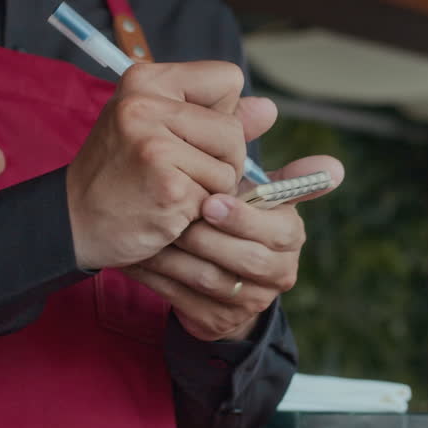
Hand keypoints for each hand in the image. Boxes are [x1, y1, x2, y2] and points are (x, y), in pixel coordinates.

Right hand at [66, 61, 247, 270]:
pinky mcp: (168, 186)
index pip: (227, 79)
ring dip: (210, 190)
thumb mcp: (158, 127)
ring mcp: (155, 146)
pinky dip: (199, 212)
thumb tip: (270, 108)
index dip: (220, 113)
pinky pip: (216, 197)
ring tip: (169, 190)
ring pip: (229, 166)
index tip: (186, 135)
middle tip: (176, 173)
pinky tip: (165, 210)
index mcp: (146, 79)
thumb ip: (216, 115)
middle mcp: (146, 104)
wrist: (73, 220)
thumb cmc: (120, 172)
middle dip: (221, 160)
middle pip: (233, 129)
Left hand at [127, 99, 343, 340]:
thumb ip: (248, 142)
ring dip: (179, 256)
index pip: (280, 226)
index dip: (245, 216)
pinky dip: (160, 279)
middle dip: (209, 236)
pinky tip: (138, 257)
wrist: (206, 272)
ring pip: (214, 280)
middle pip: (248, 258)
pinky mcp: (218, 321)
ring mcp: (251, 300)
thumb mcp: (236, 178)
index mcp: (289, 232)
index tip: (212, 200)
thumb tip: (267, 106)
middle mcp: (280, 270)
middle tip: (177, 216)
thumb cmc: (223, 212)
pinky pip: (186, 302)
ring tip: (150, 232)